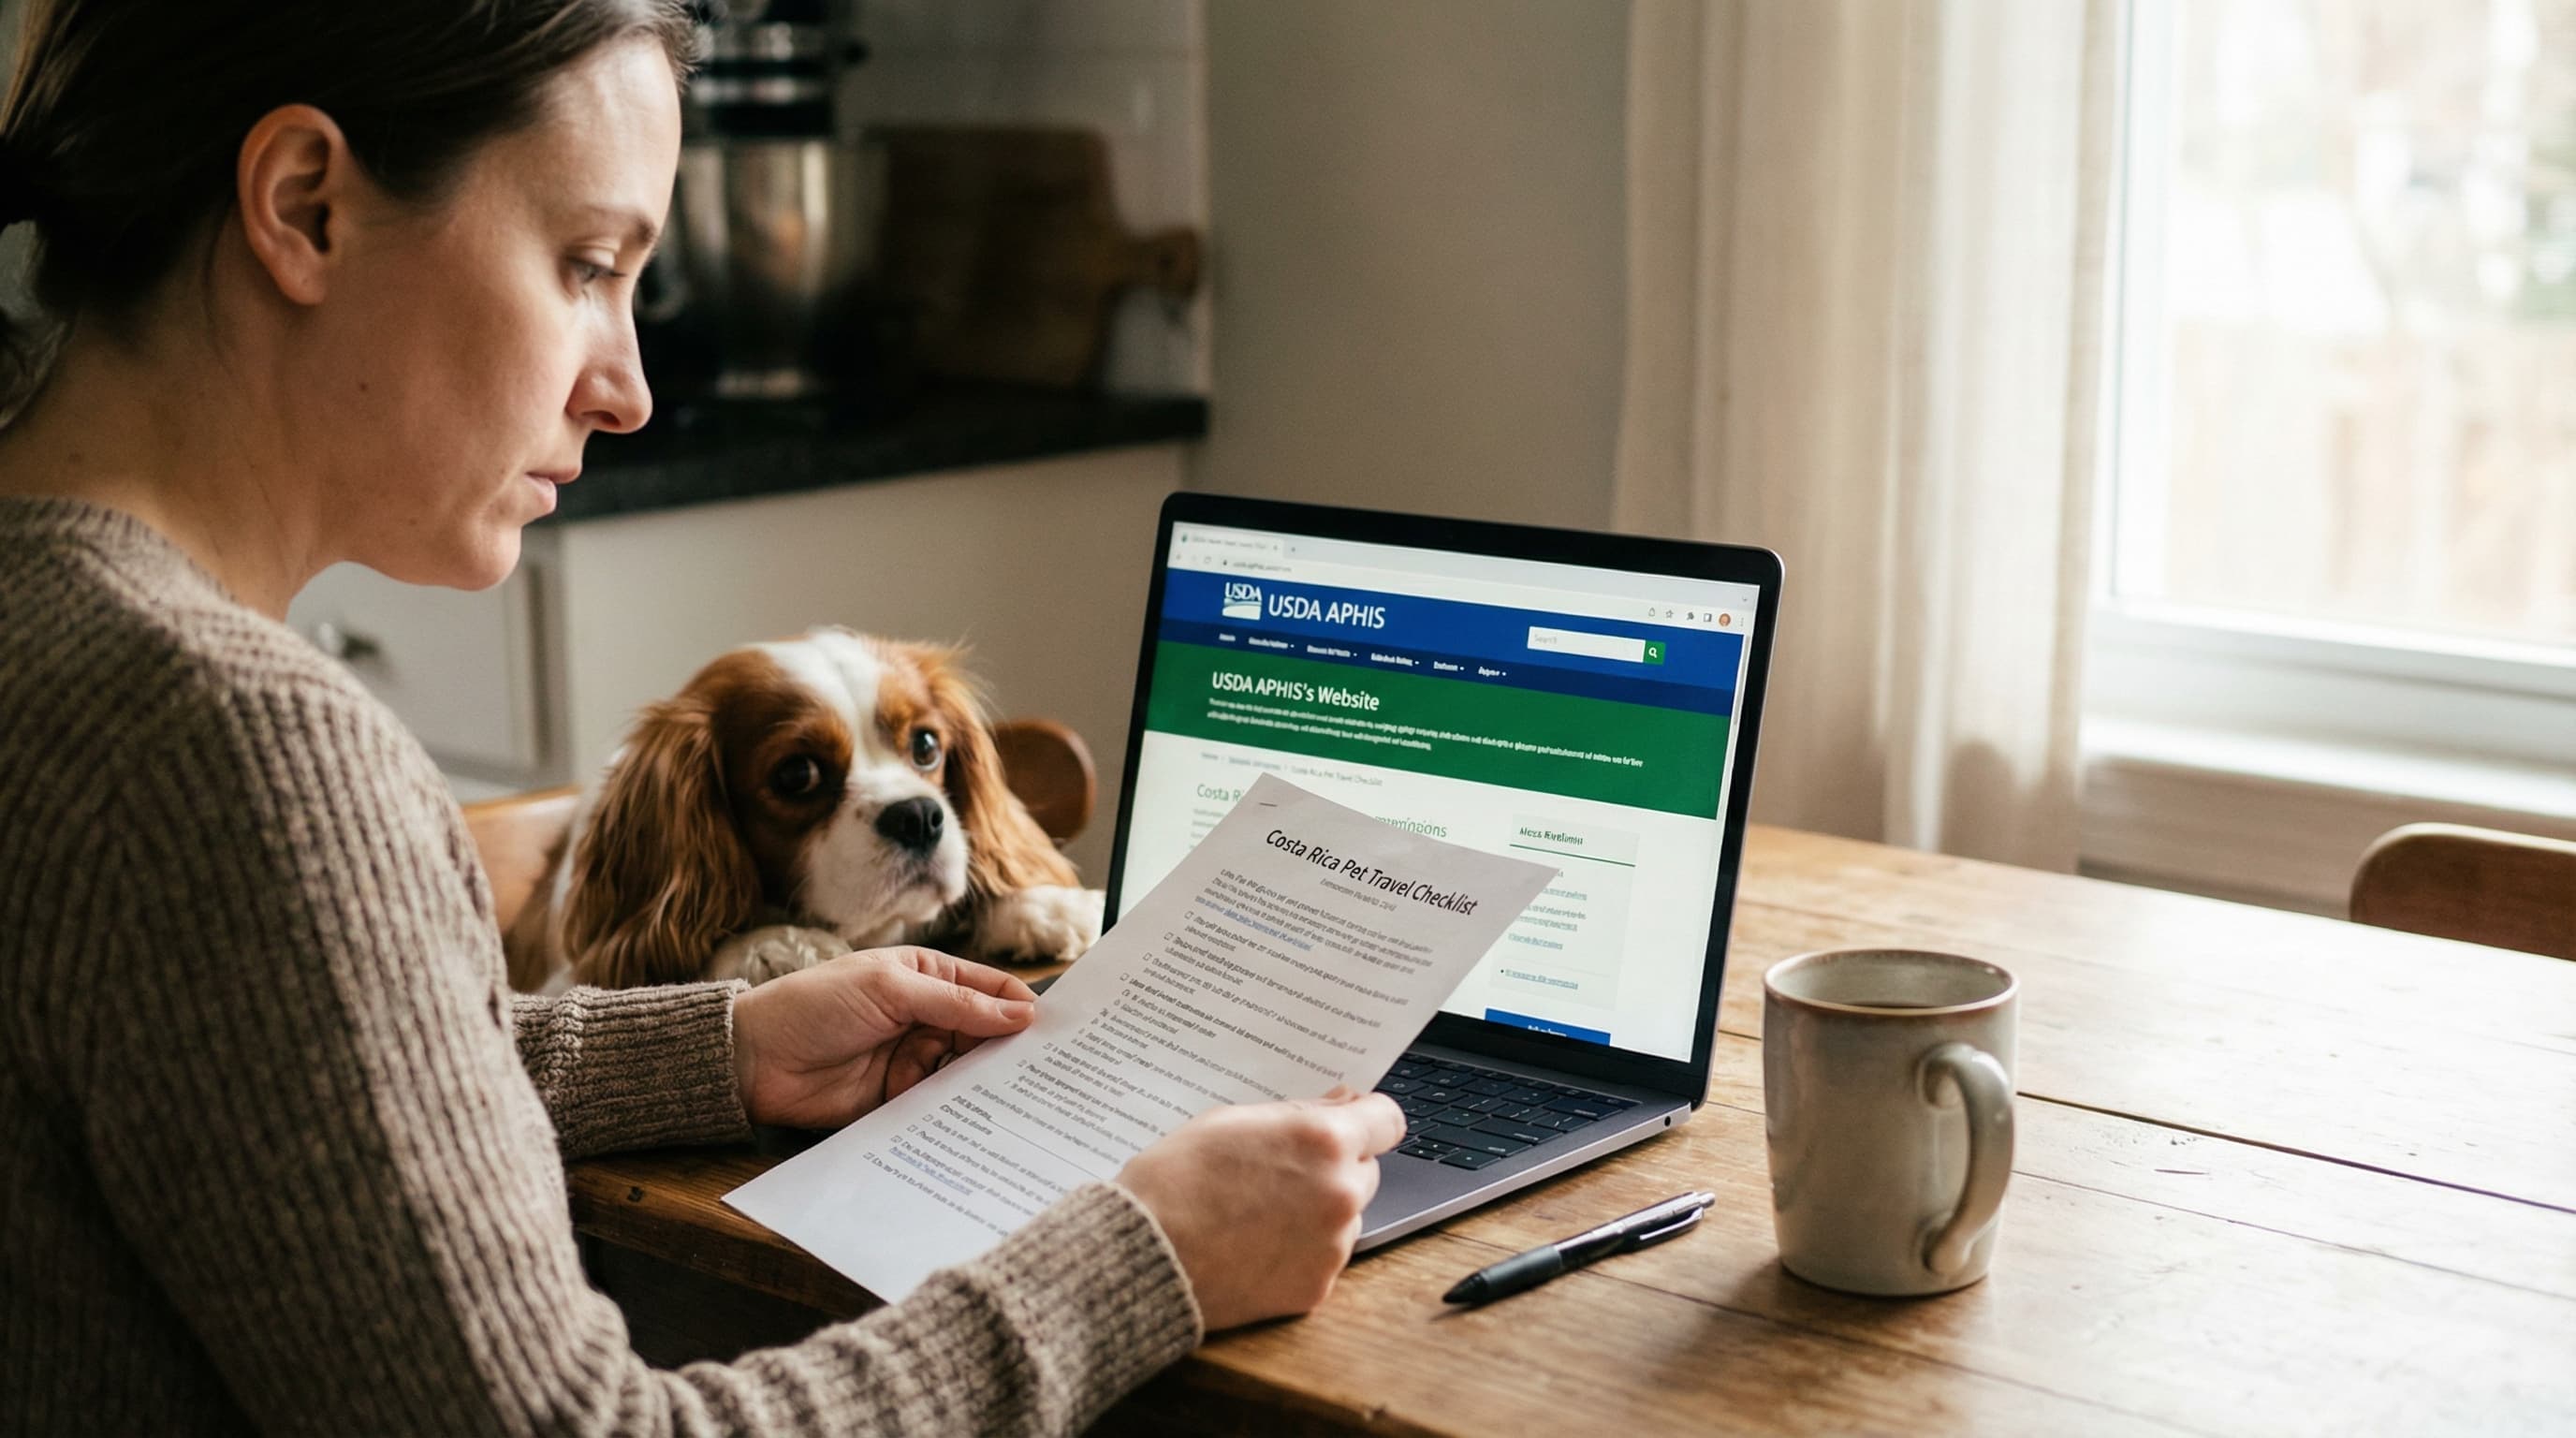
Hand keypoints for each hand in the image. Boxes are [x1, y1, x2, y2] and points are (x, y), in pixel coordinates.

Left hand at [730, 947, 1036, 1127]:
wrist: (754, 1060)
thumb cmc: (815, 1005)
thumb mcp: (890, 988)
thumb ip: (957, 1002)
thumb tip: (1020, 1015)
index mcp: (927, 975)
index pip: (989, 989)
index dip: (1022, 1007)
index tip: (1059, 1029)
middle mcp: (926, 1017)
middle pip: (985, 1034)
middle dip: (1012, 1050)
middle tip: (1051, 1071)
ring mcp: (914, 1059)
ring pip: (967, 1072)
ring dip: (988, 1083)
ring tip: (1025, 1098)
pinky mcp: (900, 1099)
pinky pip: (941, 1105)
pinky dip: (960, 1111)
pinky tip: (985, 1121)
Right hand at [1116, 1089, 1405, 1330]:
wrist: (1144, 1255)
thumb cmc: (1177, 1179)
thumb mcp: (1233, 1120)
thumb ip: (1301, 1112)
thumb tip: (1346, 1103)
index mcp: (1323, 1140)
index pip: (1387, 1120)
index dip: (1367, 1120)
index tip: (1351, 1126)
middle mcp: (1340, 1192)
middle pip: (1365, 1172)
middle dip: (1334, 1169)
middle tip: (1281, 1175)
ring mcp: (1332, 1245)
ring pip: (1346, 1218)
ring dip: (1318, 1214)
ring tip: (1257, 1215)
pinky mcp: (1316, 1288)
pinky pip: (1323, 1259)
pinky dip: (1300, 1254)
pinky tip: (1255, 1247)